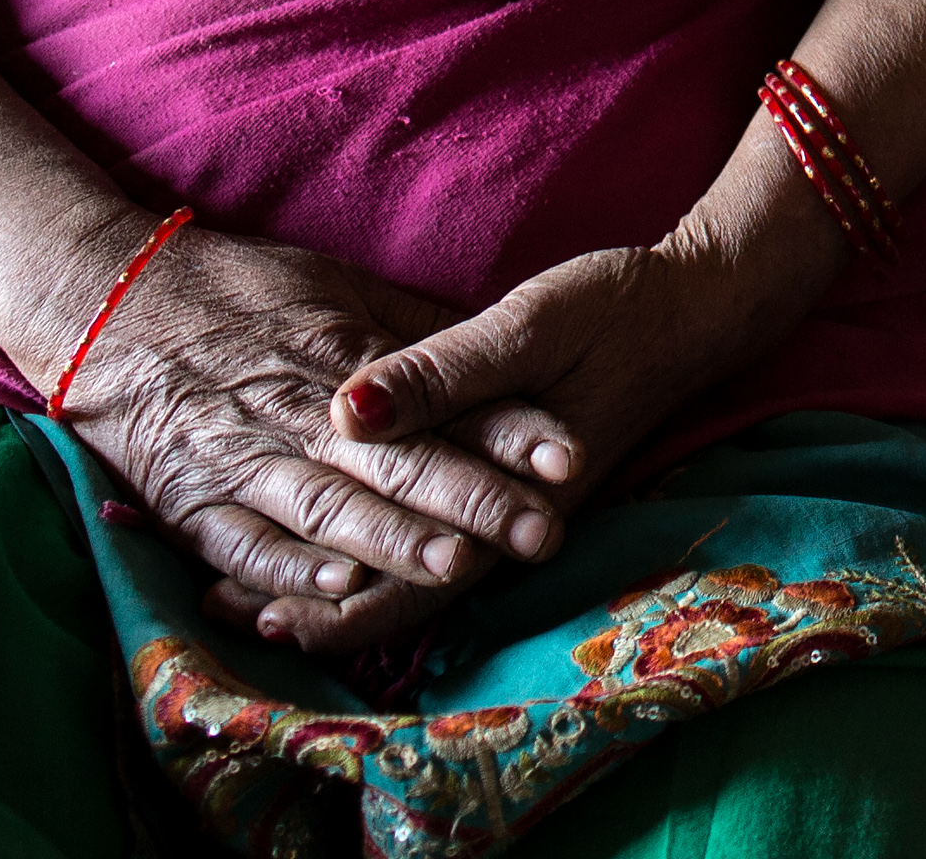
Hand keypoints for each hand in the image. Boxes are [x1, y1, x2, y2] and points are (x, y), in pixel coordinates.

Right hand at [41, 223, 571, 649]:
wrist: (109, 301)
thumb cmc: (239, 293)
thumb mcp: (339, 287)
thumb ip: (418, 331)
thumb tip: (500, 347)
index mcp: (342, 353)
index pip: (440, 400)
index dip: (504, 430)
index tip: (568, 457)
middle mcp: (298, 410)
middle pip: (397, 463)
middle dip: (472, 500)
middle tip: (542, 530)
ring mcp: (241, 458)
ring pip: (329, 507)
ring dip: (393, 541)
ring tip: (460, 565)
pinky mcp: (189, 502)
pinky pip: (242, 543)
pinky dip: (286, 568)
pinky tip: (337, 588)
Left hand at [234, 209, 842, 655]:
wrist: (700, 308)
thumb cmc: (618, 310)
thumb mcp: (531, 326)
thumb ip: (443, 374)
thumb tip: (346, 412)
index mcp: (510, 492)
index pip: (411, 574)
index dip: (331, 599)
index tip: (249, 611)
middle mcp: (508, 516)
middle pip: (403, 590)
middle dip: (316, 607)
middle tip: (225, 616)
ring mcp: (509, 501)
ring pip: (416, 570)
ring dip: (338, 582)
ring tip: (251, 594)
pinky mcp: (507, 477)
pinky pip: (435, 532)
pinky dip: (374, 542)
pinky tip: (329, 539)